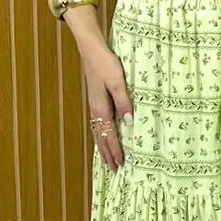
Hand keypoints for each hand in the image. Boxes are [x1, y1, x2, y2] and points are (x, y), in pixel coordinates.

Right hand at [81, 46, 132, 170]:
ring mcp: (94, 105)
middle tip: (114, 170)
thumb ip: (123, 101)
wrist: (91, 50)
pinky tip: (104, 136)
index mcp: (101, 108)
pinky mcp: (96, 100)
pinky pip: (98, 124)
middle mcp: (96, 110)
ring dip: (103, 147)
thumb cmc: (106, 64)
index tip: (121, 164)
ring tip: (107, 160)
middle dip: (107, 154)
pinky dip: (101, 135)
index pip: (109, 135)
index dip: (115, 150)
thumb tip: (129, 121)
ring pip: (98, 132)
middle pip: (101, 138)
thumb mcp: (118, 82)